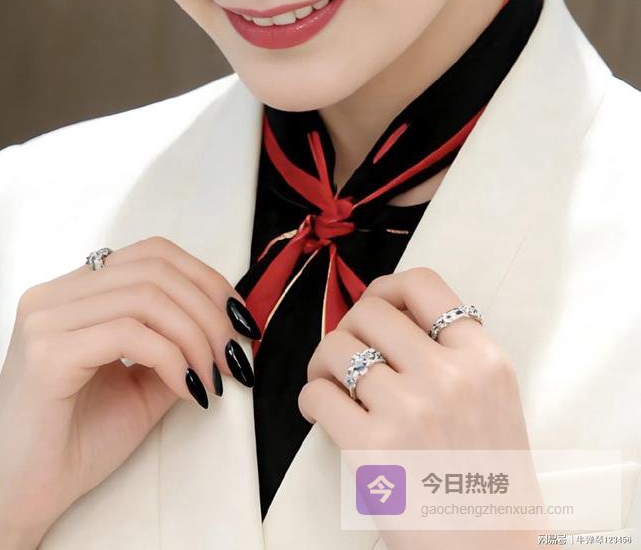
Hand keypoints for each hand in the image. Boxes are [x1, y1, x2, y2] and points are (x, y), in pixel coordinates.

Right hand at [0, 236, 258, 542]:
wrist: (17, 498)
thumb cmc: (73, 444)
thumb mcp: (140, 386)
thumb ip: (175, 348)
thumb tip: (228, 329)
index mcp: (74, 292)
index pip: (151, 254)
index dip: (205, 278)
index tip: (240, 319)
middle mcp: (55, 294)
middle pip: (155, 269)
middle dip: (210, 309)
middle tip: (236, 353)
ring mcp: (46, 318)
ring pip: (146, 296)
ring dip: (197, 335)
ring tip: (214, 376)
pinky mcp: (47, 352)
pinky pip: (129, 334)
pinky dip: (173, 358)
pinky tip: (189, 388)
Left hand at [298, 267, 545, 548]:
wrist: (491, 549)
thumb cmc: (488, 480)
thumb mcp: (495, 396)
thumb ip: (455, 352)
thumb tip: (391, 314)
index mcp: (482, 357)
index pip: (423, 284)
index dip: (387, 288)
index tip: (375, 306)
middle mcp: (448, 375)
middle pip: (369, 311)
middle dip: (349, 328)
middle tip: (348, 354)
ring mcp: (409, 410)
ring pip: (336, 348)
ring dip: (324, 364)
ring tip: (331, 384)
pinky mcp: (372, 448)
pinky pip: (317, 395)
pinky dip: (311, 400)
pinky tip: (323, 413)